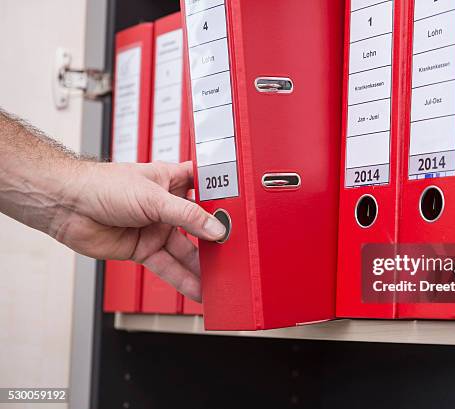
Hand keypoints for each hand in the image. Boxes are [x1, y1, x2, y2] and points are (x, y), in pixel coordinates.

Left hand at [50, 161, 224, 300]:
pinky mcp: (144, 250)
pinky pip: (168, 267)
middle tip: (235, 252)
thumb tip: (215, 229)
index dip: (223, 199)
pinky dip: (183, 279)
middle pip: (199, 225)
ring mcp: (155, 229)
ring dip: (201, 266)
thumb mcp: (153, 197)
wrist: (66, 206)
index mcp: (172, 181)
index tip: (242, 213)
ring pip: (186, 251)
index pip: (206, 188)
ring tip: (221, 278)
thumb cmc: (101, 185)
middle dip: (216, 239)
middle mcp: (167, 206)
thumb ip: (187, 215)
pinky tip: (198, 288)